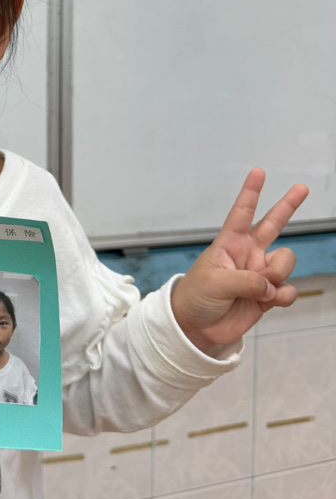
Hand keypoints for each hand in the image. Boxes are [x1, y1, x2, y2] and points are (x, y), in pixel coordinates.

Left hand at [171, 168, 308, 352]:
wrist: (198, 327)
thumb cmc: (196, 296)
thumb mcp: (214, 283)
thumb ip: (244, 280)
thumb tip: (270, 284)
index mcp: (229, 244)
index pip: (241, 213)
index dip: (250, 192)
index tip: (258, 172)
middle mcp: (248, 254)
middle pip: (273, 224)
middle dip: (288, 205)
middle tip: (302, 187)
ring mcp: (260, 273)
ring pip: (286, 261)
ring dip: (278, 273)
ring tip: (262, 288)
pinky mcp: (268, 295)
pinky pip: (289, 290)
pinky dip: (283, 295)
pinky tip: (270, 300)